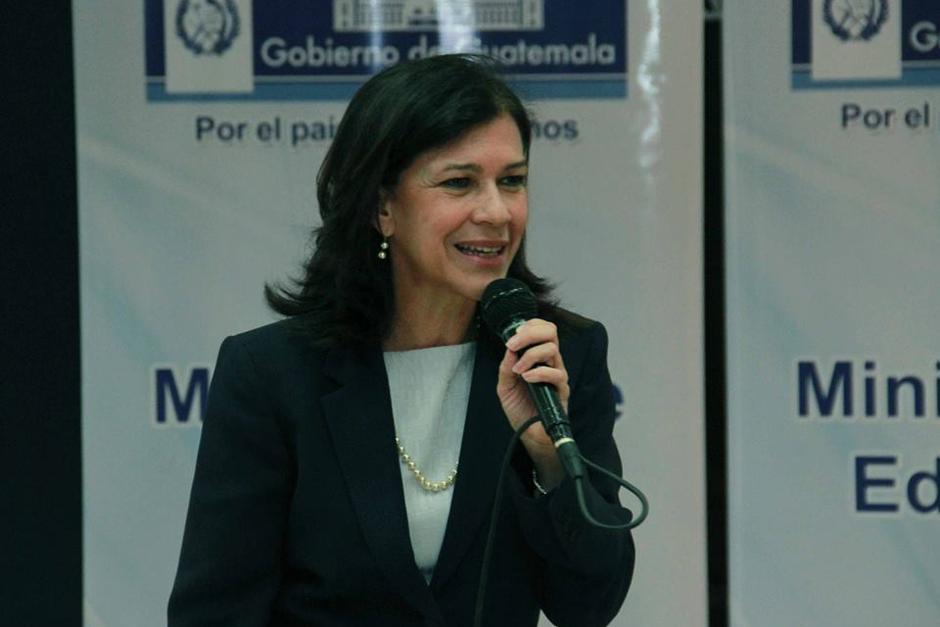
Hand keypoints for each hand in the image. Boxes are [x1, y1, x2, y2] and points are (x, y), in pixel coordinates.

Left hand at [496, 319, 568, 489]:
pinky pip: (556, 374)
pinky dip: (539, 373)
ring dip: (531, 356)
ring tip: (518, 371)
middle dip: (530, 333)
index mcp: (538, 357)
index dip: (530, 325)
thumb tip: (510, 348)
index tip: (513, 334)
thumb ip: (506, 366)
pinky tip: (527, 379)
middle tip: (514, 344)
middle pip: (551, 332)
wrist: (529, 434)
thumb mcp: (505, 386)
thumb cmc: (520, 408)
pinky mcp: (562, 391)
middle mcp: (551, 363)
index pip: (543, 330)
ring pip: (552, 350)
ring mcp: (558, 375)